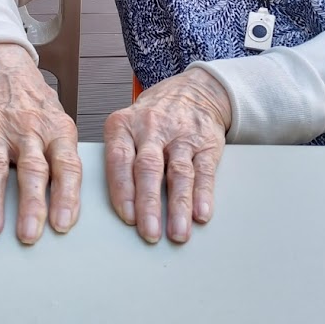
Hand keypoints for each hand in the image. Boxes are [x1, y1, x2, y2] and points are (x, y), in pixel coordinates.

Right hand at [0, 43, 81, 243]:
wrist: (5, 67)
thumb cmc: (36, 104)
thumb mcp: (60, 124)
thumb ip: (64, 158)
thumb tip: (69, 205)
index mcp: (57, 132)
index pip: (67, 166)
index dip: (67, 196)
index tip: (62, 225)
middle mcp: (29, 131)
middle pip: (33, 170)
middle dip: (32, 205)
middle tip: (29, 235)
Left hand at [103, 68, 230, 243]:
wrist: (194, 90)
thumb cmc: (153, 116)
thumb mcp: (127, 125)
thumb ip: (120, 159)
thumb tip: (118, 205)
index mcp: (124, 125)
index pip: (119, 160)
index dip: (123, 190)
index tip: (127, 217)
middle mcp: (151, 129)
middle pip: (148, 169)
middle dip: (148, 203)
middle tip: (149, 232)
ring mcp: (181, 136)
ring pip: (178, 173)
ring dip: (178, 206)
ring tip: (177, 233)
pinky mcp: (206, 144)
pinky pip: (204, 171)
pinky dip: (203, 194)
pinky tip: (201, 213)